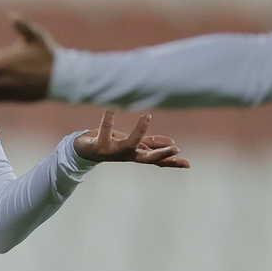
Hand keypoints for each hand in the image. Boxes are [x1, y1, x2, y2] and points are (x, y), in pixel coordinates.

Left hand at [75, 111, 189, 167]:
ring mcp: (112, 151)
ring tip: (147, 116)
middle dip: (161, 154)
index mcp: (136, 155)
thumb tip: (171, 142)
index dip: (172, 162)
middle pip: (146, 158)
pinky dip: (109, 116)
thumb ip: (150, 144)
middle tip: (176, 148)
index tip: (187, 164)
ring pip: (129, 143)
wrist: (83, 152)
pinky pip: (105, 128)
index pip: (157, 161)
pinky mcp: (99, 145)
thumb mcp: (133, 145)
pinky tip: (112, 106)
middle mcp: (126, 155)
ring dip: (139, 132)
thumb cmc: (112, 146)